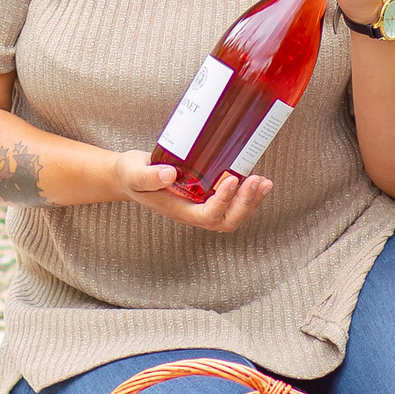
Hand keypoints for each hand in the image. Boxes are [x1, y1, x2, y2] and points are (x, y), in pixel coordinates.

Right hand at [110, 149, 272, 232]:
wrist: (130, 176)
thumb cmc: (131, 174)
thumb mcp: (134, 172)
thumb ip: (148, 175)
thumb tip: (170, 174)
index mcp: (178, 210)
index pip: (207, 215)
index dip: (222, 201)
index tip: (230, 179)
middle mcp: (193, 213)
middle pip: (226, 221)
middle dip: (245, 204)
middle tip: (257, 181)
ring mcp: (201, 206)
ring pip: (233, 215)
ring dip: (251, 201)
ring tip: (264, 182)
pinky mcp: (207, 196)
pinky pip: (232, 203)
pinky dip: (247, 194)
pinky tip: (256, 180)